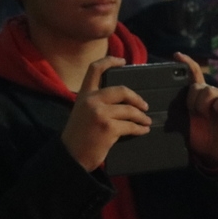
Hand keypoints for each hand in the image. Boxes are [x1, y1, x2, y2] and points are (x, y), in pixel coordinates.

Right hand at [60, 56, 151, 171]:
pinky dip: (140, 129)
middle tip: (144, 105)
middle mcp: (91, 100)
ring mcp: (100, 113)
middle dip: (136, 98)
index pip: (95, 69)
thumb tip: (122, 102)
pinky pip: (130, 125)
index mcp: (84, 95)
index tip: (123, 61)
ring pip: (129, 110)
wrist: (71, 157)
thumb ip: (96, 103)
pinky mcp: (108, 128)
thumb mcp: (81, 113)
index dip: (110, 61)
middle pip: (121, 90)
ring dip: (141, 116)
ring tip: (146, 121)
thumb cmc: (78, 137)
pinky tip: (143, 130)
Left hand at [175, 52, 217, 166]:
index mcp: (196, 98)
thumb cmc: (198, 138)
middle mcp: (209, 97)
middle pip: (198, 85)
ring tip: (205, 114)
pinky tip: (217, 111)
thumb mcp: (183, 124)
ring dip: (204, 102)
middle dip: (193, 98)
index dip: (186, 64)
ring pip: (210, 90)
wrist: (214, 154)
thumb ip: (176, 113)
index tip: (176, 55)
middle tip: (193, 112)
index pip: (192, 76)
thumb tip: (159, 108)